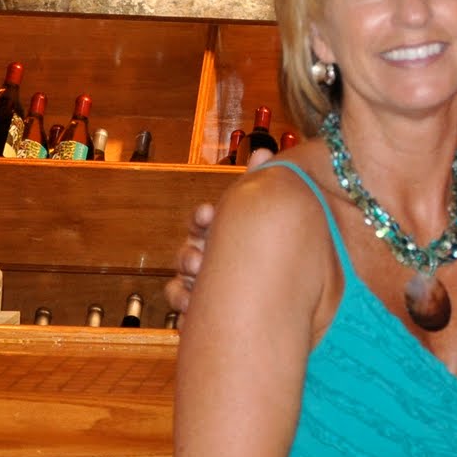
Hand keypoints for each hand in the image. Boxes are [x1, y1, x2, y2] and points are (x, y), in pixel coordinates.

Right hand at [164, 146, 274, 315]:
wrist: (275, 294)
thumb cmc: (263, 244)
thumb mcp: (262, 214)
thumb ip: (259, 184)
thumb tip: (262, 150)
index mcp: (219, 231)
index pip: (202, 220)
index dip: (202, 217)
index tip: (209, 214)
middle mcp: (204, 253)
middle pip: (187, 249)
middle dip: (190, 252)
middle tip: (200, 258)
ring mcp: (200, 280)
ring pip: (180, 277)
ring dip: (186, 277)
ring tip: (200, 279)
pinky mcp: (198, 306)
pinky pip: (181, 302)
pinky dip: (183, 302)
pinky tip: (192, 305)